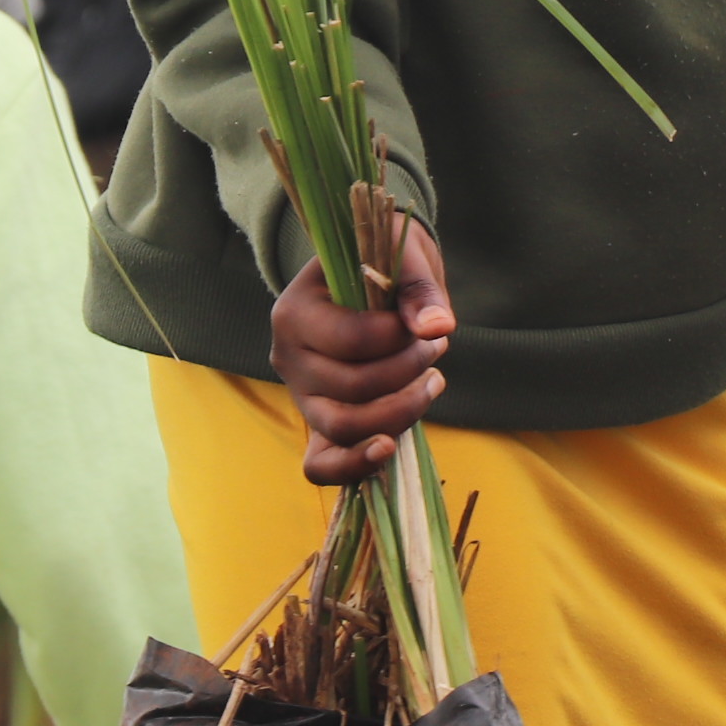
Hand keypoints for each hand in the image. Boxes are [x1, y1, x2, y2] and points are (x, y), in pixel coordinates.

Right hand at [271, 218, 453, 485]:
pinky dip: (354, 466)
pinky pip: (322, 463)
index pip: (350, 340)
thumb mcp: (401, 258)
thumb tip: (438, 326)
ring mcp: (302, 395)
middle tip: (437, 347)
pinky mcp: (319, 423)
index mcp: (293, 312)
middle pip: (350, 388)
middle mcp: (287, 358)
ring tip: (433, 382)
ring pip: (343, 427)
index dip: (399, 338)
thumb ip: (419, 291)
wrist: (370, 277)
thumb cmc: (382, 262)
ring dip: (399, 411)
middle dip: (407, 371)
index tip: (427, 325)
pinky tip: (390, 450)